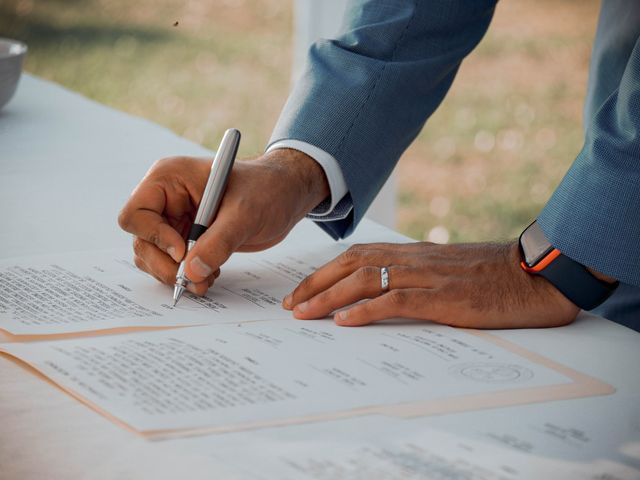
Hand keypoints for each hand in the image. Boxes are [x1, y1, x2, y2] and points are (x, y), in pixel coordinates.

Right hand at [118, 149, 328, 293]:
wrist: (285, 195)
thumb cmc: (267, 189)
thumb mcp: (245, 213)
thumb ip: (218, 242)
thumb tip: (192, 273)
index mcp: (169, 179)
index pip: (135, 215)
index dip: (155, 238)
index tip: (184, 252)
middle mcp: (165, 199)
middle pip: (142, 242)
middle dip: (166, 266)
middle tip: (194, 280)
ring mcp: (174, 220)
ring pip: (153, 257)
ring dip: (177, 275)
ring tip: (209, 278)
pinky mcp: (186, 238)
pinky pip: (172, 263)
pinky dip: (187, 275)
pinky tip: (211, 273)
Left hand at [283, 241, 579, 327]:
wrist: (536, 274)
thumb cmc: (494, 276)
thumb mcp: (448, 270)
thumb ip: (417, 275)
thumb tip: (384, 294)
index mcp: (413, 253)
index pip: (358, 256)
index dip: (325, 272)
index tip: (302, 290)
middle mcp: (414, 259)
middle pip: (352, 264)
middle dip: (315, 283)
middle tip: (290, 304)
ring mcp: (428, 276)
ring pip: (366, 280)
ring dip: (330, 297)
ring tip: (304, 314)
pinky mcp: (444, 297)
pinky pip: (396, 300)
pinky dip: (366, 310)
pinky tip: (345, 322)